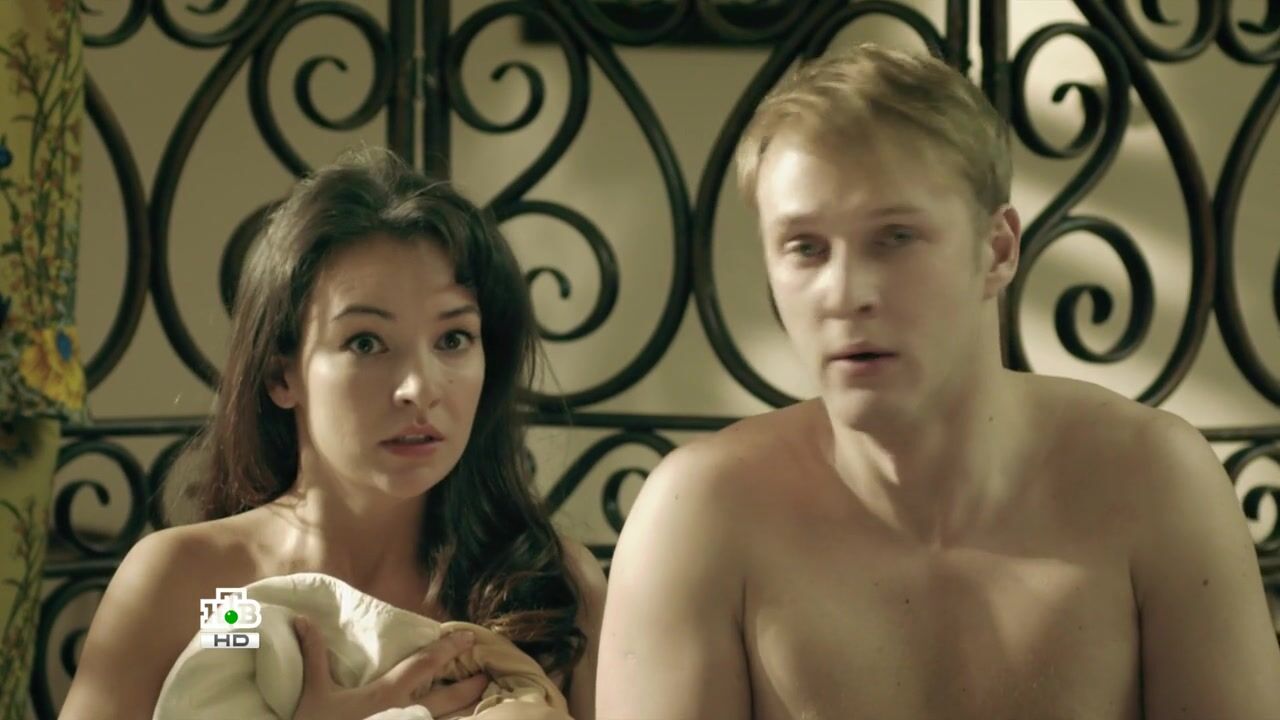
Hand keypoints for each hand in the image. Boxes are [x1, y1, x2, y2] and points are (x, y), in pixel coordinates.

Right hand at [291, 615, 488, 719]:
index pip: (425, 665)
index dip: (448, 648)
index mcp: (387, 694)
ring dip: (462, 710)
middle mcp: (403, 714)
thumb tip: (302, 619)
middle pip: (448, 698)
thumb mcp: (314, 692)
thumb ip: (315, 654)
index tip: (469, 637)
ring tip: (478, 700)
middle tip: (487, 674)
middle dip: (470, 685)